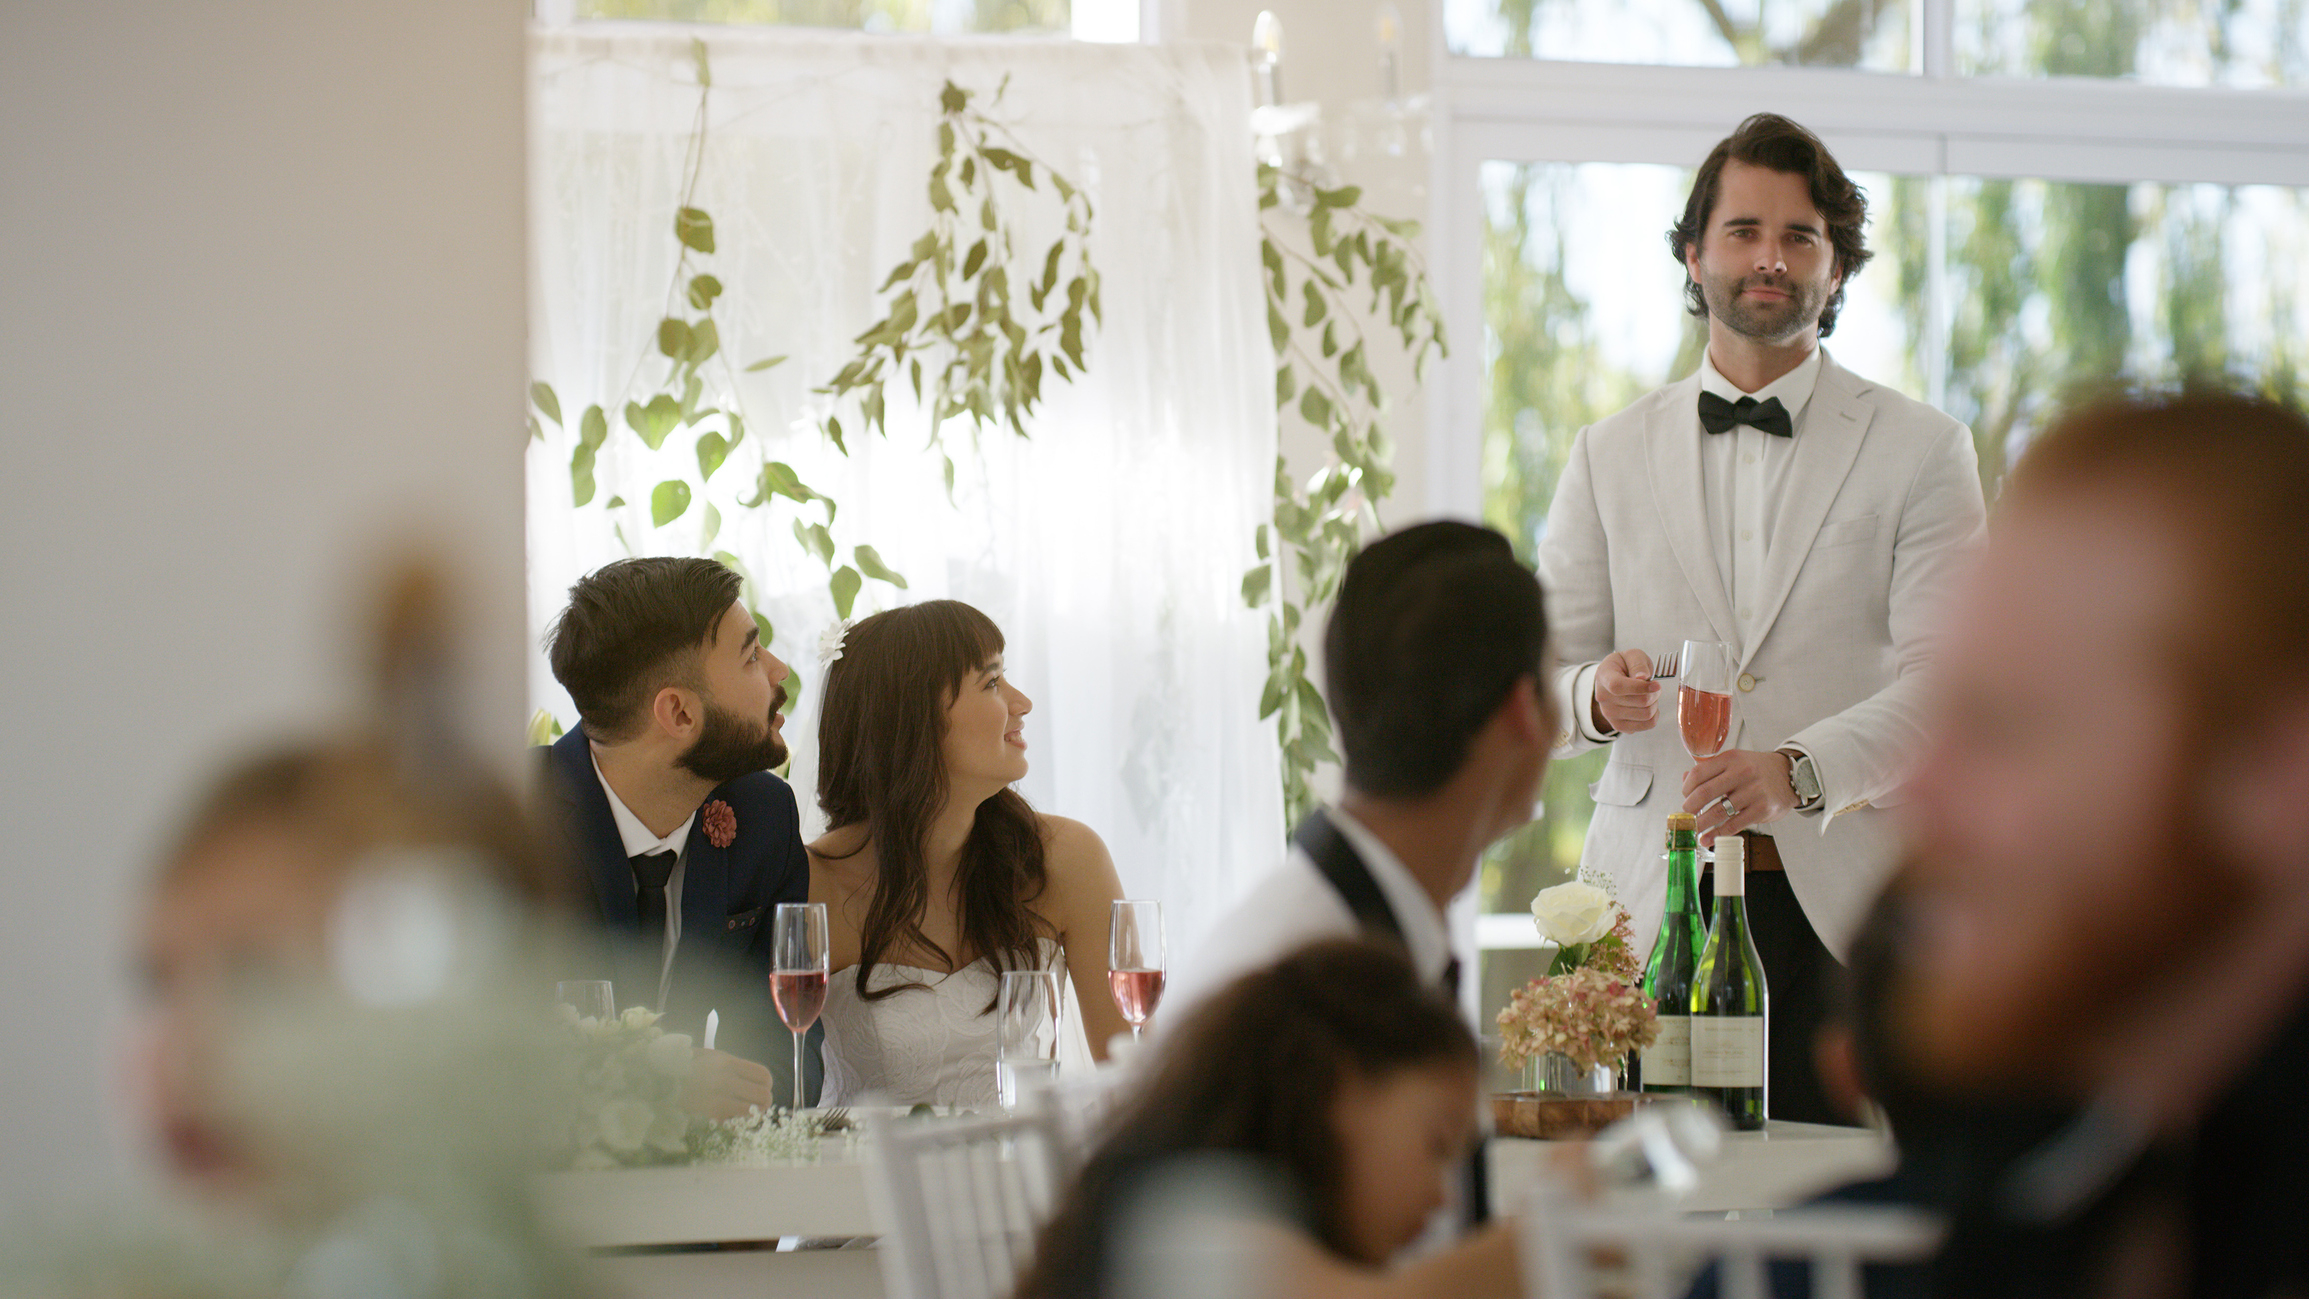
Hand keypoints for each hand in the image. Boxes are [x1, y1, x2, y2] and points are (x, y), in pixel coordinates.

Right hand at [679, 1048, 774, 1119]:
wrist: (660, 1080)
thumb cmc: (685, 1067)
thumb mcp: (709, 1058)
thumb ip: (731, 1067)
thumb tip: (752, 1081)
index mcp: (728, 1062)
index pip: (764, 1075)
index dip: (767, 1085)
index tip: (761, 1089)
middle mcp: (727, 1079)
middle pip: (763, 1095)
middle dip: (763, 1103)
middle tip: (757, 1106)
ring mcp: (719, 1097)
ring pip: (752, 1111)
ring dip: (751, 1115)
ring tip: (744, 1115)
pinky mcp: (710, 1114)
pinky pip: (734, 1123)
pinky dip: (734, 1123)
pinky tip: (728, 1120)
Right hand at [1591, 649, 1660, 734]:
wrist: (1614, 679)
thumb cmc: (1625, 666)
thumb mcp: (1632, 655)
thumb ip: (1638, 663)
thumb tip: (1643, 677)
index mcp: (1604, 677)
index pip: (1618, 686)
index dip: (1640, 687)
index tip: (1656, 685)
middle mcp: (1603, 698)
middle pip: (1640, 702)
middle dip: (1654, 693)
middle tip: (1653, 686)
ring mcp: (1610, 714)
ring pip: (1646, 715)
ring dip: (1654, 703)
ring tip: (1649, 695)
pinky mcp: (1619, 726)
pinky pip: (1647, 725)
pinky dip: (1653, 715)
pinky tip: (1646, 706)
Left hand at [1682, 749, 1797, 842]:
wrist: (1790, 776)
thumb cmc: (1757, 770)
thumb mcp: (1735, 761)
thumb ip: (1710, 769)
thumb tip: (1685, 781)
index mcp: (1731, 759)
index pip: (1698, 774)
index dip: (1686, 788)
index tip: (1685, 797)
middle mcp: (1742, 773)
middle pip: (1704, 793)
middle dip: (1690, 807)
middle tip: (1687, 814)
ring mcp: (1753, 792)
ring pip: (1717, 811)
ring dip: (1701, 823)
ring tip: (1694, 829)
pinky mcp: (1762, 809)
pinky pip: (1733, 825)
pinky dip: (1716, 834)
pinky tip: (1707, 839)